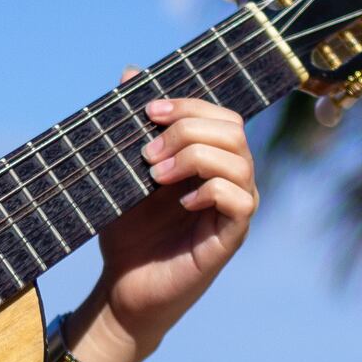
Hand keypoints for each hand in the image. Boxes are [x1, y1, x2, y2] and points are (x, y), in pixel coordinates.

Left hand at [86, 71, 260, 361]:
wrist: (121, 288)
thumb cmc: (126, 231)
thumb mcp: (122, 171)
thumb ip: (131, 125)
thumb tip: (131, 72)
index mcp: (208, 158)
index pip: (219, 114)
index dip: (188, 105)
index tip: (148, 111)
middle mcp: (229, 178)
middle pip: (234, 129)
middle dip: (188, 129)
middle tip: (147, 153)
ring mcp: (234, 208)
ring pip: (239, 160)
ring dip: (194, 157)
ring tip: (154, 176)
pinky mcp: (231, 237)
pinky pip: (241, 200)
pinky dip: (210, 190)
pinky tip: (180, 202)